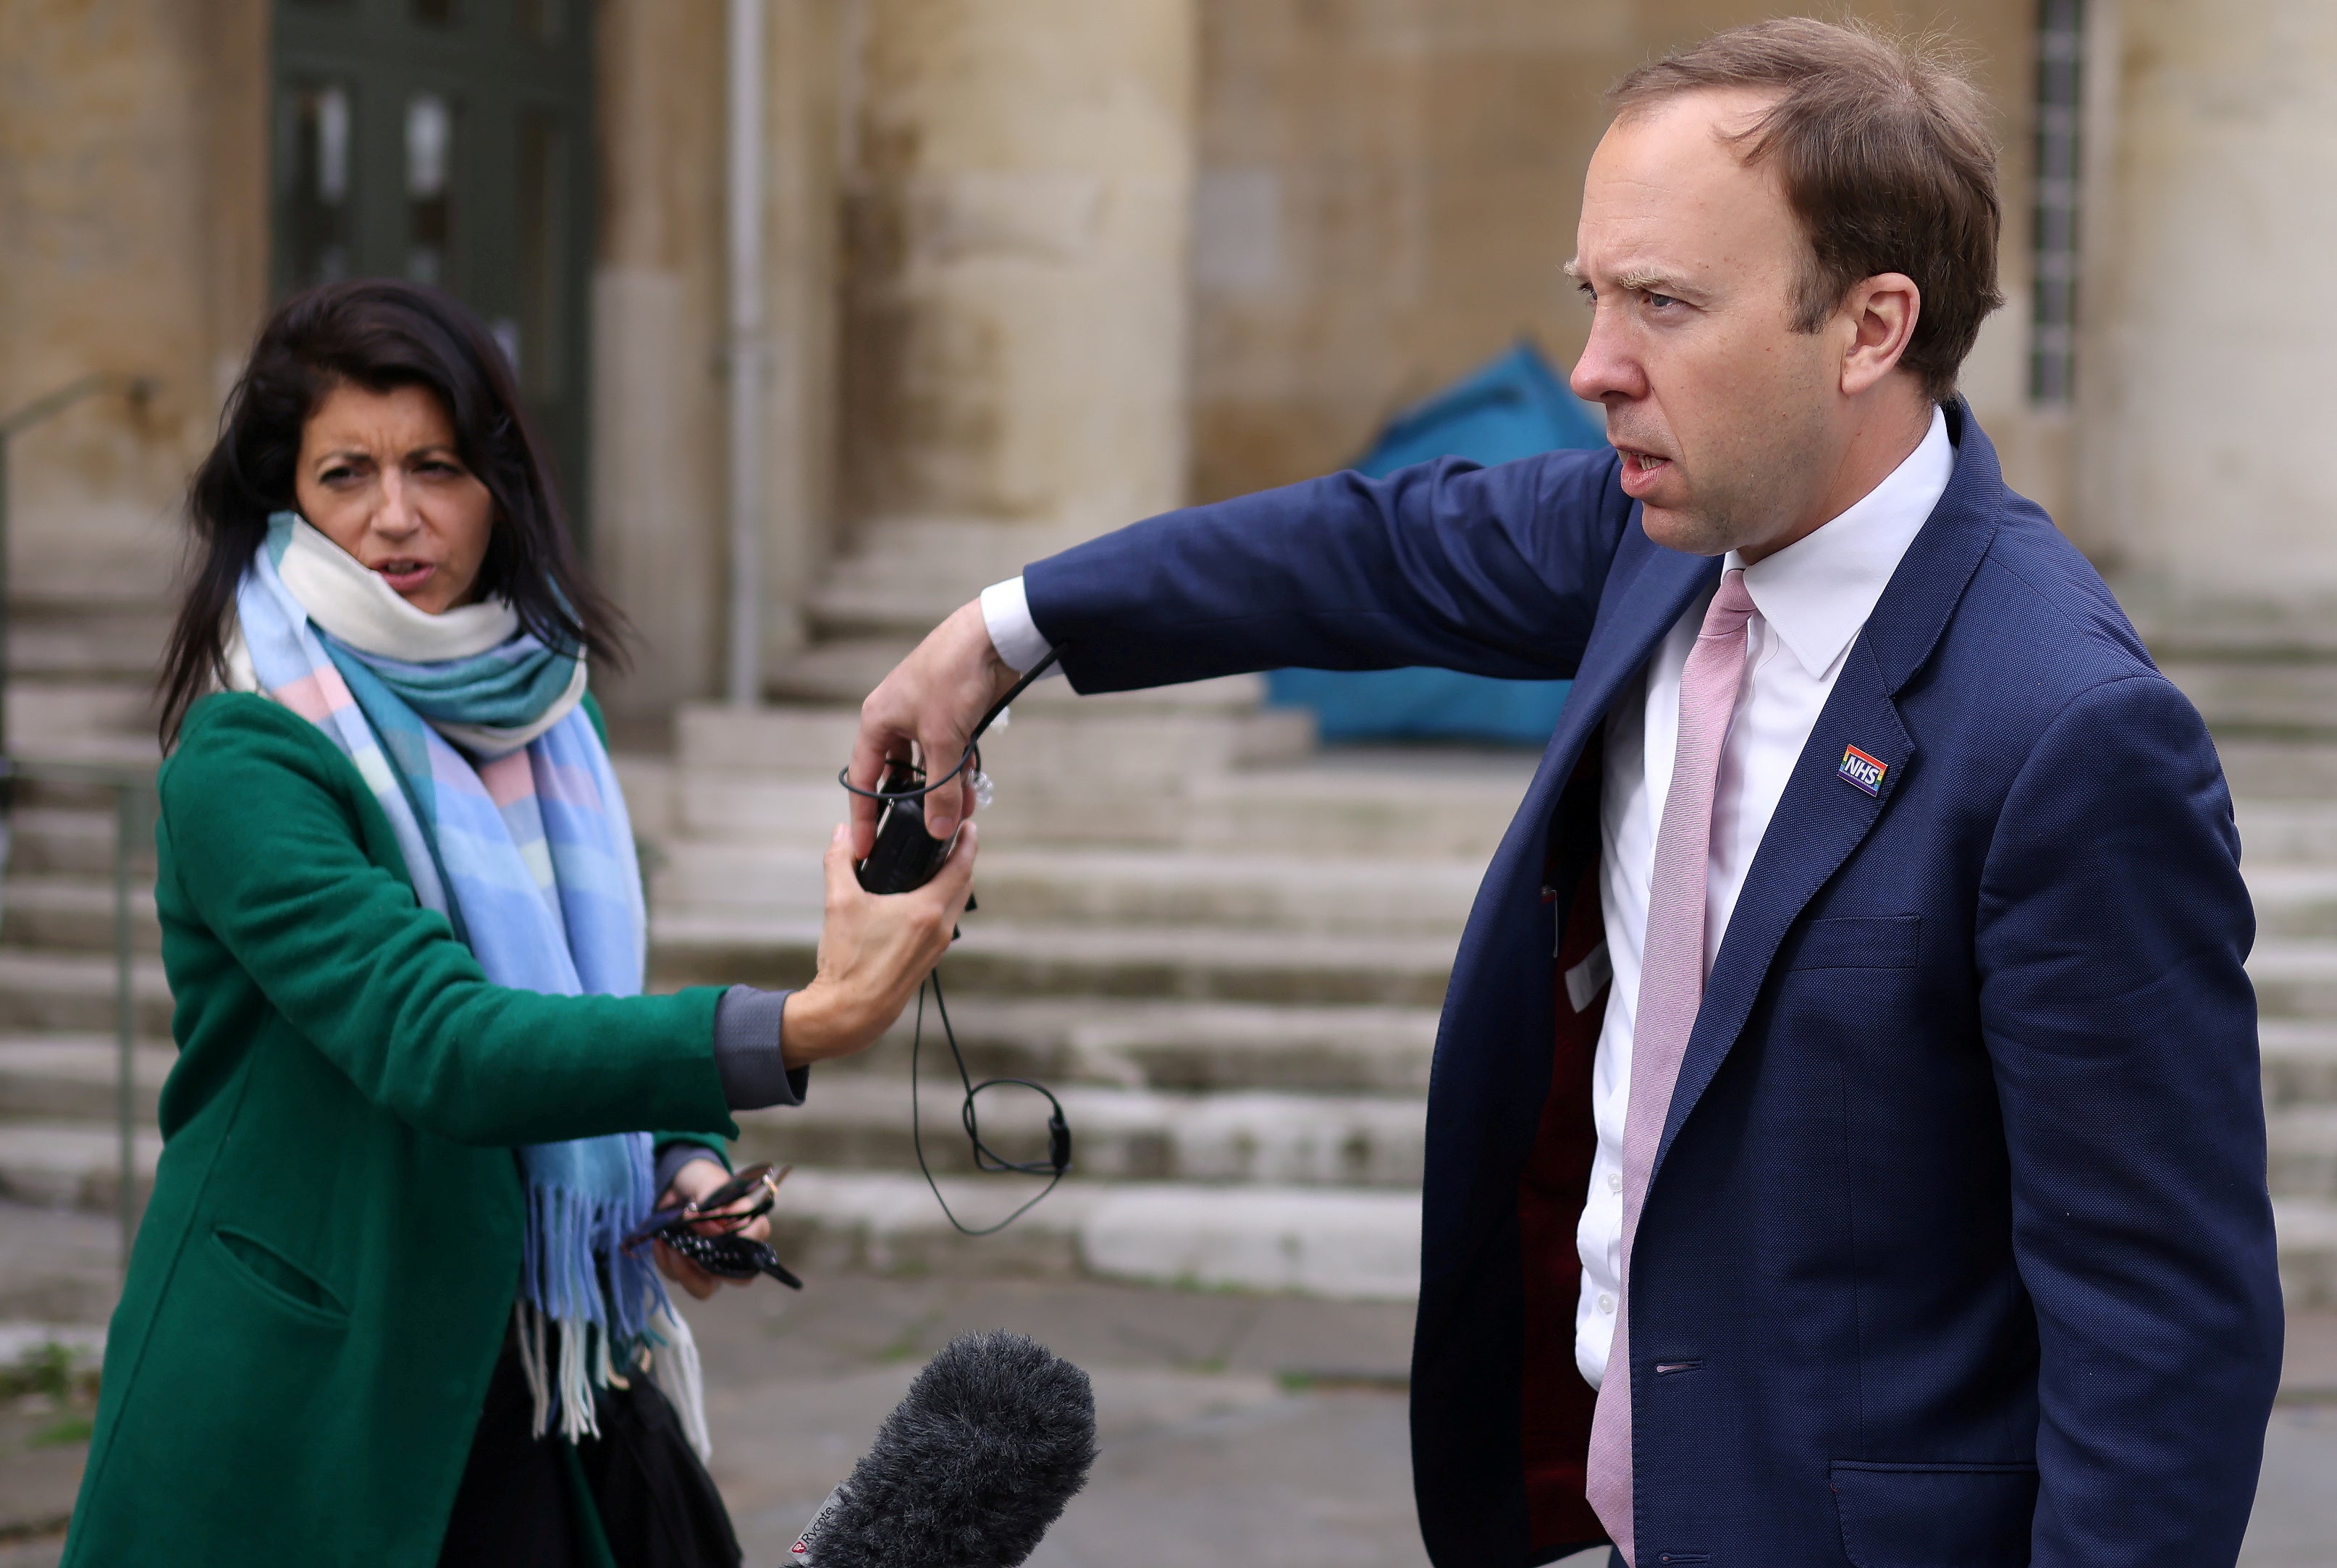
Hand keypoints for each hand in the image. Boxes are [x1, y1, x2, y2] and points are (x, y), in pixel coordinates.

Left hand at [652, 1157, 772, 1300]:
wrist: (678, 1184)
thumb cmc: (703, 1180)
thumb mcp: (708, 1181)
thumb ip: (710, 1198)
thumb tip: (705, 1222)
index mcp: (750, 1226)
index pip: (755, 1242)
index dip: (735, 1240)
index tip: (707, 1223)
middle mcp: (735, 1251)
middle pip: (738, 1279)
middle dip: (709, 1269)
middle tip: (687, 1249)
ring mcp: (711, 1264)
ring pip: (705, 1288)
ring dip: (683, 1271)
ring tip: (667, 1244)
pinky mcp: (687, 1268)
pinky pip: (678, 1277)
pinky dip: (666, 1263)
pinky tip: (659, 1242)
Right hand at [780, 820, 977, 1067]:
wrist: (850, 1012)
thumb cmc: (849, 962)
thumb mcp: (839, 903)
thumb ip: (840, 861)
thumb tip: (842, 833)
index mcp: (927, 911)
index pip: (962, 867)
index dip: (968, 842)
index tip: (968, 825)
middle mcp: (940, 929)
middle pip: (964, 885)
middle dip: (961, 860)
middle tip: (951, 840)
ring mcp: (937, 947)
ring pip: (955, 906)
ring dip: (952, 883)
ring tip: (935, 865)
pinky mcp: (927, 960)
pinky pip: (944, 924)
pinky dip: (940, 905)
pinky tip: (918, 900)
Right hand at [848, 599, 1022, 854]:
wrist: (992, 637)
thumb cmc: (953, 676)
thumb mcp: (944, 739)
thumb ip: (940, 789)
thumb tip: (938, 830)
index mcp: (878, 721)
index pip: (864, 779)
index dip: (864, 816)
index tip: (864, 847)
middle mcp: (896, 719)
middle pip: (897, 775)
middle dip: (913, 805)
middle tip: (919, 835)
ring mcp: (925, 717)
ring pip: (927, 766)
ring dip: (942, 790)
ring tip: (957, 817)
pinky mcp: (952, 715)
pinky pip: (949, 754)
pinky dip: (958, 772)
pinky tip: (971, 789)